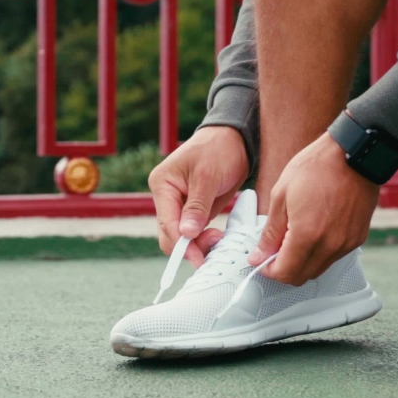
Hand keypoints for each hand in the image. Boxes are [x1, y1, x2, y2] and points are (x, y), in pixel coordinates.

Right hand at [149, 126, 248, 266]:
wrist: (235, 139)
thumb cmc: (219, 149)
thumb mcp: (208, 176)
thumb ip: (197, 206)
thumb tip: (187, 233)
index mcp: (163, 185)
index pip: (166, 222)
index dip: (181, 244)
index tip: (197, 258)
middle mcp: (167, 197)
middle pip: (170, 233)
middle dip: (189, 246)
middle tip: (213, 248)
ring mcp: (179, 205)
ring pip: (182, 236)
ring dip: (198, 244)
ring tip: (218, 238)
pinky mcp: (193, 210)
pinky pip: (193, 232)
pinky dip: (203, 238)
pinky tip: (217, 237)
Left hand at [249, 132, 378, 284]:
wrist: (353, 153)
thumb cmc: (317, 167)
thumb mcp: (281, 196)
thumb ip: (270, 233)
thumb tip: (259, 255)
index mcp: (307, 235)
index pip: (284, 273)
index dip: (268, 270)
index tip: (262, 261)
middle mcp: (330, 245)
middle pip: (302, 277)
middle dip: (284, 269)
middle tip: (275, 250)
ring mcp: (346, 243)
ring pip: (318, 269)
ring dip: (302, 261)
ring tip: (294, 237)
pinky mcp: (357, 237)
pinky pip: (334, 256)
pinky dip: (320, 252)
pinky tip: (314, 231)